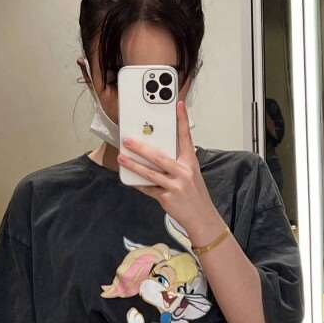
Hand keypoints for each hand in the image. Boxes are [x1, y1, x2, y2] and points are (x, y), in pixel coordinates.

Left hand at [117, 100, 218, 236]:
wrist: (202, 218)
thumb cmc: (195, 195)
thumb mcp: (191, 175)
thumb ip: (176, 163)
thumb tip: (155, 153)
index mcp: (191, 163)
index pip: (186, 137)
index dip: (182, 119)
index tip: (177, 104)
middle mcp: (184, 172)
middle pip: (159, 156)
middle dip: (141, 147)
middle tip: (128, 140)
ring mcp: (175, 186)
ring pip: (150, 172)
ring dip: (133, 165)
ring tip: (121, 158)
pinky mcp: (167, 198)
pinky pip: (148, 189)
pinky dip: (138, 183)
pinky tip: (129, 178)